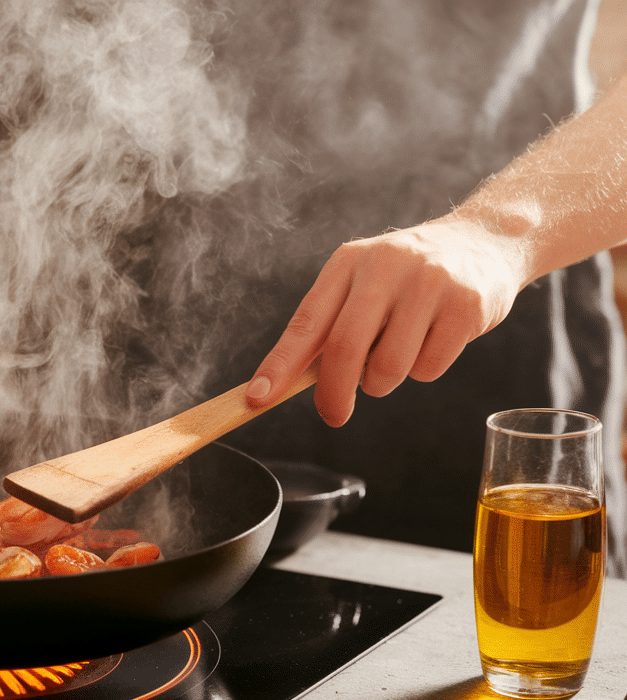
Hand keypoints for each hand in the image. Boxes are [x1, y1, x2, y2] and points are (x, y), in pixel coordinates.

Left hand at [246, 215, 530, 425]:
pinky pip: (429, 368)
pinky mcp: (466, 306)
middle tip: (334, 414)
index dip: (279, 365)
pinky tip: (433, 341)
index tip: (258, 397)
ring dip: (384, 381)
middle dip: (333, 394)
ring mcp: (429, 284)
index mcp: (348, 262)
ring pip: (388, 368)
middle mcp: (386, 266)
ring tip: (396, 354)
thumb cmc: (407, 277)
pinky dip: (424, 371)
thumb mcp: (362, 283)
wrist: (486, 240)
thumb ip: (329, 326)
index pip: (305, 322)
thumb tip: (284, 383)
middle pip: (343, 349)